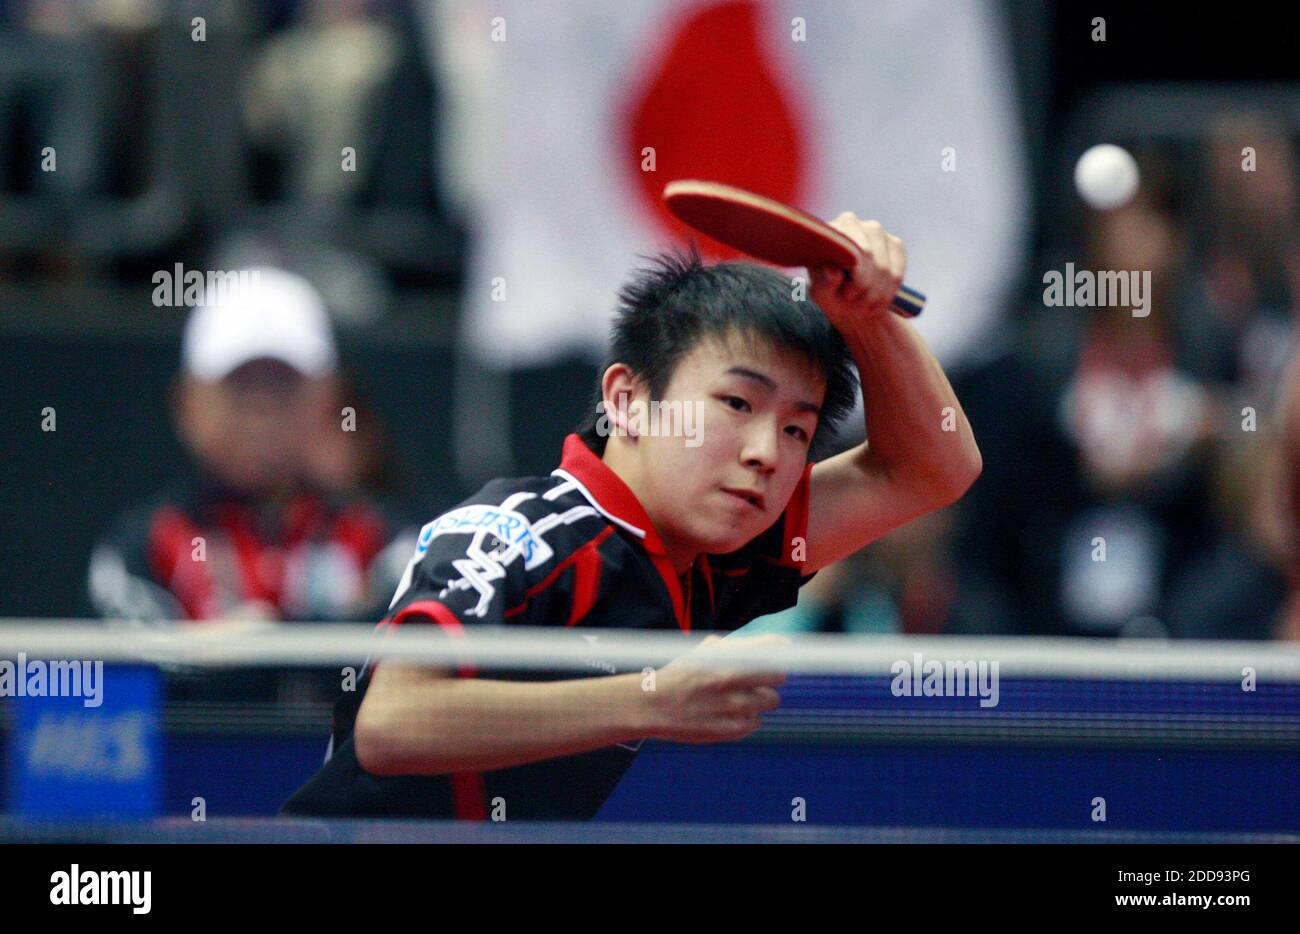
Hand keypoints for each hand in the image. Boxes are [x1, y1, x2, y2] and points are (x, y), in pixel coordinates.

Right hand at [642, 634, 787, 743]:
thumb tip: (772, 645)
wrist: (653, 705)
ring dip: (760, 699)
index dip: (782, 649)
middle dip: (771, 677)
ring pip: (771, 701)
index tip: (784, 651)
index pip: (773, 649)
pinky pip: (756, 722)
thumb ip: (736, 649)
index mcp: (728, 656)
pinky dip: (747, 719)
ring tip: (738, 699)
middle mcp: (735, 679)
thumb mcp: (704, 653)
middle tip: (759, 679)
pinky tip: (728, 714)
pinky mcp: (733, 729)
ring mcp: (735, 706)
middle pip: (779, 676)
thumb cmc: (679, 676)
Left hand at [808, 214, 906, 328]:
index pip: (848, 247)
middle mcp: (851, 223)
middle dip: (863, 285)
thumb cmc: (830, 293)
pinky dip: (889, 292)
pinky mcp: (895, 243)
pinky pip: (897, 273)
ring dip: (876, 292)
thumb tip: (832, 271)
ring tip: (864, 303)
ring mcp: (875, 231)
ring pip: (883, 267)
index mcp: (828, 230)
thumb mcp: (822, 294)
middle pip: (868, 255)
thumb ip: (824, 283)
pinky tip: (878, 299)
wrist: (850, 300)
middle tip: (854, 300)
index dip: (853, 275)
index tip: (846, 294)